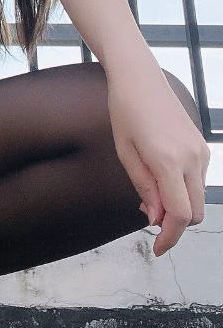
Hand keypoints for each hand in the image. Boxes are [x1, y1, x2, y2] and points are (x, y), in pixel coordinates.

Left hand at [107, 69, 209, 256]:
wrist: (139, 78)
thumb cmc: (125, 112)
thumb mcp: (125, 153)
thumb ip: (144, 188)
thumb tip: (157, 219)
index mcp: (168, 160)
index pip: (180, 214)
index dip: (170, 237)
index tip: (157, 249)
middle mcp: (191, 158)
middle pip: (195, 212)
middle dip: (175, 225)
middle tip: (148, 219)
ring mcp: (200, 151)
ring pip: (198, 198)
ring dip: (179, 207)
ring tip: (149, 195)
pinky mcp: (202, 146)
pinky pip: (197, 180)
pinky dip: (183, 190)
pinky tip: (161, 180)